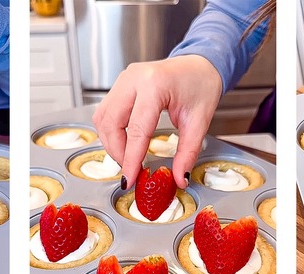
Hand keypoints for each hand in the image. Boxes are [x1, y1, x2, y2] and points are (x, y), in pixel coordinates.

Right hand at [93, 55, 221, 188]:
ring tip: (129, 157)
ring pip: (102, 118)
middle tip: (131, 170)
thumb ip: (187, 153)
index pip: (136, 129)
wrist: (200, 64)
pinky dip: (111, 131)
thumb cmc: (201, 86)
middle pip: (110, 123)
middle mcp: (133, 79)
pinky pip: (106, 112)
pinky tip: (126, 142)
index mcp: (155, 85)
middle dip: (118, 152)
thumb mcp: (199, 122)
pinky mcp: (120, 84)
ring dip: (111, 142)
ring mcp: (123, 80)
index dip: (131, 158)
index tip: (130, 179)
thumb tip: (179, 179)